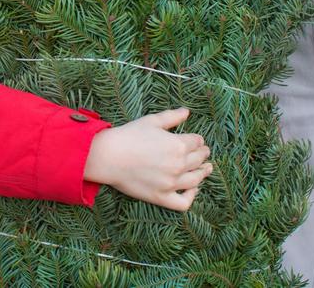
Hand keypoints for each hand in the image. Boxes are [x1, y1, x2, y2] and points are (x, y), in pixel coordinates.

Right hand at [83, 108, 211, 210]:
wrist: (108, 156)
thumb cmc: (128, 136)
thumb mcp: (151, 121)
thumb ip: (172, 117)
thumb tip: (187, 112)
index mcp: (178, 145)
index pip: (197, 142)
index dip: (198, 140)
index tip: (197, 140)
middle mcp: (178, 165)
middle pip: (198, 159)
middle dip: (203, 154)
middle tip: (203, 152)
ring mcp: (171, 183)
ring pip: (195, 180)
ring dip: (203, 173)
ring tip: (205, 169)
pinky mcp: (161, 197)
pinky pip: (183, 202)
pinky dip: (191, 196)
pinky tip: (193, 189)